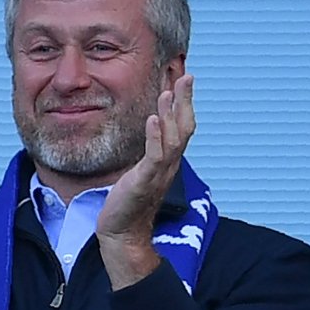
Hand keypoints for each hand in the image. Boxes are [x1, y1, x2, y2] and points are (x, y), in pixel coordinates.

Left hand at [96, 74, 194, 288]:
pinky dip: (154, 137)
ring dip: (171, 114)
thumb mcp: (141, 172)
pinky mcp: (144, 182)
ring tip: (169, 91)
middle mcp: (168, 166)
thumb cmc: (128, 203)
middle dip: (186, 102)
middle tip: (187, 76)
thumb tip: (149, 135)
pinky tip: (152, 119)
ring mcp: (158, 174)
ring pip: (173, 140)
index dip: (184, 104)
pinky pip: (154, 157)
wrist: (122, 233)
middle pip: (184, 129)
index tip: (182, 80)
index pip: (182, 128)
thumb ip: (149, 154)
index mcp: (168, 162)